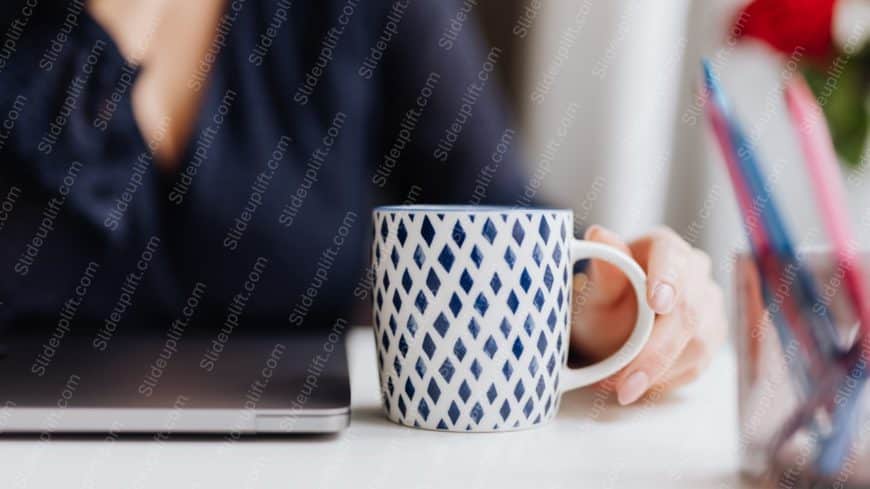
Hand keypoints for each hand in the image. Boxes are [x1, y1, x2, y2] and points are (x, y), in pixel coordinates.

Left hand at [570, 225, 726, 404]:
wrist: (611, 325)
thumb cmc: (605, 301)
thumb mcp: (595, 288)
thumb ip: (604, 270)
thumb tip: (599, 235)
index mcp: (663, 246)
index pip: (673, 257)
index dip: (667, 280)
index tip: (656, 303)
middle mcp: (694, 270)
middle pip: (688, 309)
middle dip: (656, 350)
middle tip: (625, 382)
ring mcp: (709, 302)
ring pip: (698, 341)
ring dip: (659, 371)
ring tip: (622, 388)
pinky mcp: (713, 333)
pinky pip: (698, 363)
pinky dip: (667, 379)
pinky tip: (642, 385)